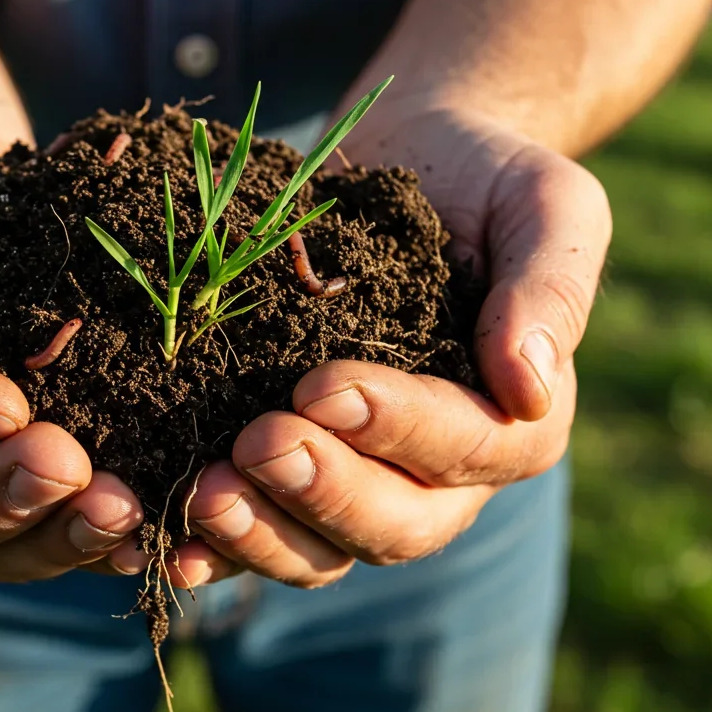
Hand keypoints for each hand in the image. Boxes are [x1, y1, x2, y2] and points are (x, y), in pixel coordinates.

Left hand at [171, 108, 609, 587]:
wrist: (406, 162)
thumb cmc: (486, 179)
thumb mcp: (545, 204)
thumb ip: (551, 286)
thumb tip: (529, 384)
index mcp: (516, 421)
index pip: (464, 446)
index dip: (395, 426)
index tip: (321, 387)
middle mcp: (443, 475)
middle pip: (394, 525)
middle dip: (321, 491)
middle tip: (254, 444)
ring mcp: (364, 481)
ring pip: (322, 549)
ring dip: (261, 533)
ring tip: (201, 494)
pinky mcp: (298, 471)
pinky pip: (261, 529)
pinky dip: (214, 544)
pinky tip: (161, 538)